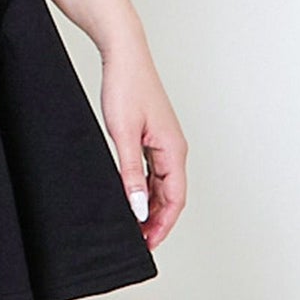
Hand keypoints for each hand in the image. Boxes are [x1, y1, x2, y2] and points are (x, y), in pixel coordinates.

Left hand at [99, 49, 186, 250]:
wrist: (123, 55)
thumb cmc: (126, 86)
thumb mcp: (123, 134)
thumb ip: (130, 173)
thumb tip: (139, 207)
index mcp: (174, 150)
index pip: (175, 200)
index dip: (162, 225)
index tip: (148, 244)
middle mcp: (174, 148)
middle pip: (171, 196)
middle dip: (157, 221)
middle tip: (137, 241)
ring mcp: (163, 141)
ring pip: (162, 184)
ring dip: (150, 206)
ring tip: (133, 224)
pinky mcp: (151, 134)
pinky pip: (152, 170)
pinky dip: (144, 187)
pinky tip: (131, 195)